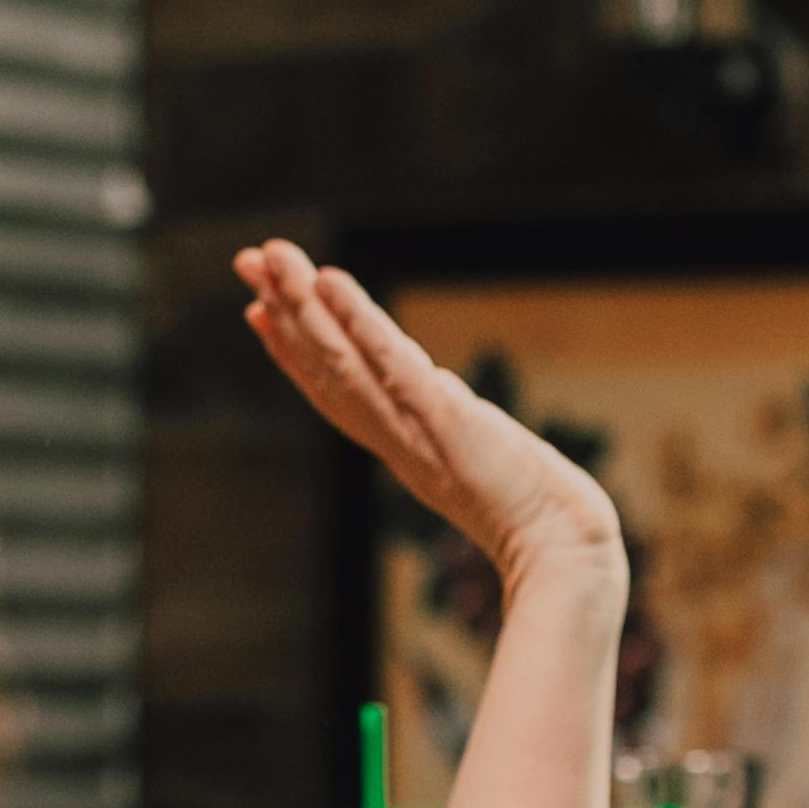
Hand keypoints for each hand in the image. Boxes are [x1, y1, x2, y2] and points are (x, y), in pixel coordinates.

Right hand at [234, 240, 622, 586]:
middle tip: (246, 260)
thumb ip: (450, 421)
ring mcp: (412, 426)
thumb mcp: (478, 456)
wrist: (562, 549)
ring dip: (301, 306)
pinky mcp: (442, 416)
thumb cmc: (535, 516)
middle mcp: (393, 436)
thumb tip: (441, 386)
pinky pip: (390, 361)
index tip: (259, 311)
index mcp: (399, 446)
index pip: (333, 391)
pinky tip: (328, 282)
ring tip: (268, 258)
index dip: (292, 352)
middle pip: (324, 367)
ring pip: (342, 358)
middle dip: (283, 311)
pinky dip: (356, 320)